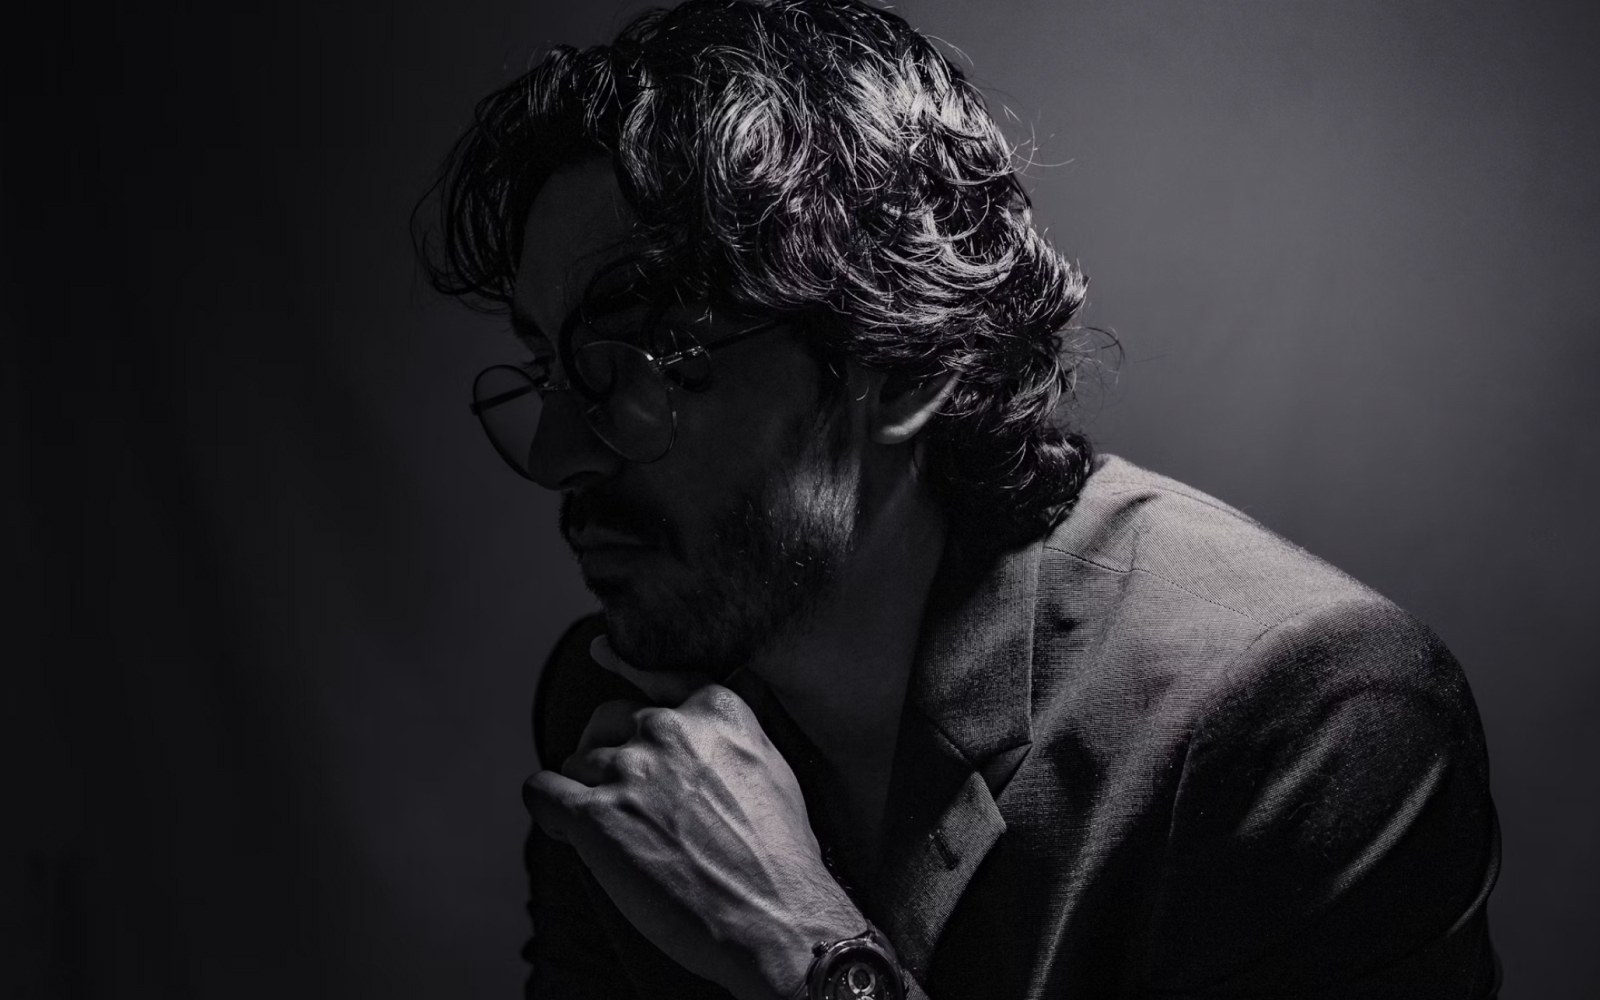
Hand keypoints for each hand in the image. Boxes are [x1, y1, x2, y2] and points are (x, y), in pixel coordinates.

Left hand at [523, 639, 862, 999]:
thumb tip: (692, 718)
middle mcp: (667, 729)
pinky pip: (541, 792)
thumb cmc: (778, 855)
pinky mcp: (595, 816)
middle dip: (609, 753)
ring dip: (588, 795)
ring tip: (619, 839)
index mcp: (714, 710)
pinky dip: (550, 811)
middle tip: (627, 798)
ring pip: (577, 763)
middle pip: (606, 720)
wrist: (776, 918)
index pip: (657, 676)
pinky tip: (568, 831)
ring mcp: (630, 770)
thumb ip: (727, 731)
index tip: (601, 653)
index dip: (626, 668)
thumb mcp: (771, 766)